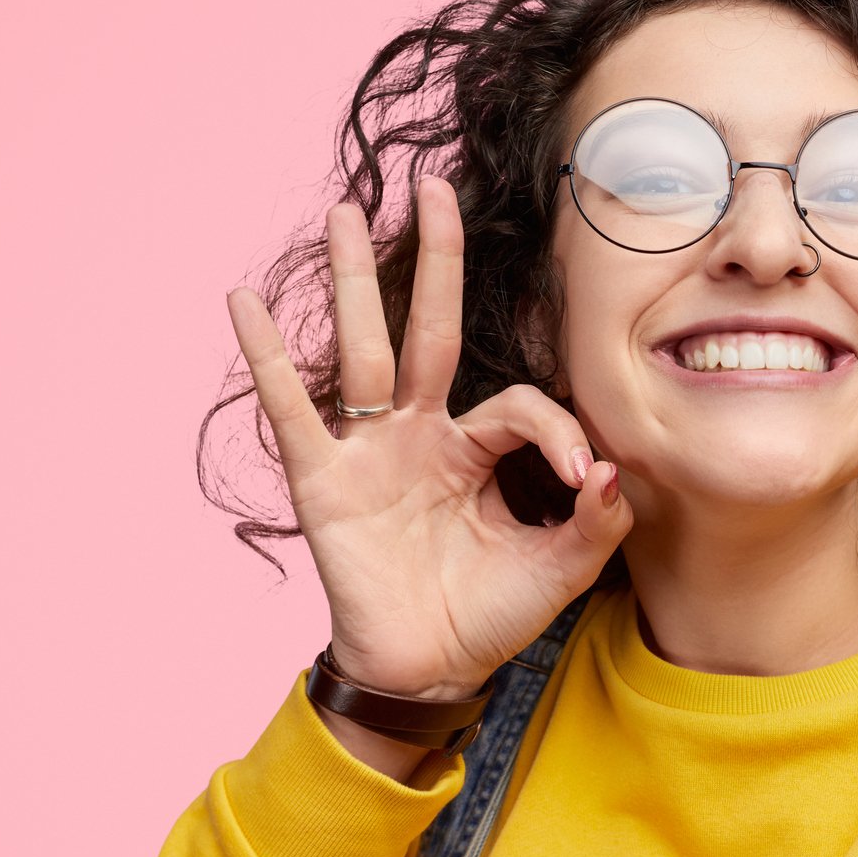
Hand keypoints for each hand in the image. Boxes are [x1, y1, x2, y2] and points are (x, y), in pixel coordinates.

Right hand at [225, 176, 633, 698]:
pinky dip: (267, 356)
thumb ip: (595, 521)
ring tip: (347, 211)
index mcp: (477, 448)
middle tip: (434, 185)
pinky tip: (243, 301)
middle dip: (436, 259)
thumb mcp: (559, 569)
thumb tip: (614, 469)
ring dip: (358, 283)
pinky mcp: (325, 480)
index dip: (558, 432)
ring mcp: (370, 450)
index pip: (518, 406)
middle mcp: (421, 433)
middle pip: (431, 329)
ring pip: (366, 352)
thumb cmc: (487, 615)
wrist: (429, 671)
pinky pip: (293, 409)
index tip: (587, 478)